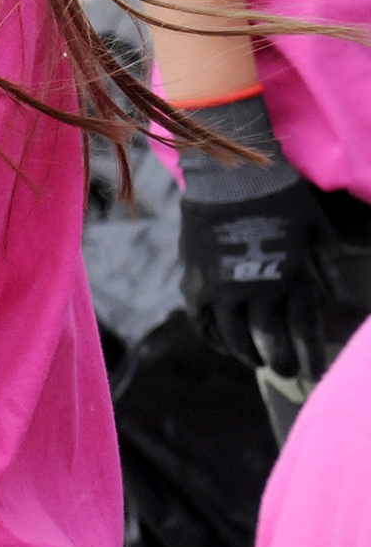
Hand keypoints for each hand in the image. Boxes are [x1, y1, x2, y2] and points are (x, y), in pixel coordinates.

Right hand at [180, 181, 332, 378]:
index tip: (315, 373)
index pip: (304, 332)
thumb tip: (352, 309)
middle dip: (281, 362)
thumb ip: (333, 272)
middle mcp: (254, 290)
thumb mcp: (318, 233)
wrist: (231, 173)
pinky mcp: (195, 280)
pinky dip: (214, 338)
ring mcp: (221, 287)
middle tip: (286, 371)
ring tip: (256, 360)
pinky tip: (225, 344)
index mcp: (289, 279)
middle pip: (268, 342)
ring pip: (234, 338)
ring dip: (248, 354)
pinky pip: (202, 321)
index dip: (311, 356)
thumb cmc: (282, 198)